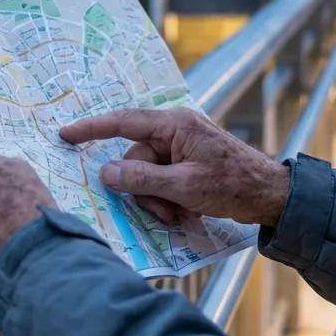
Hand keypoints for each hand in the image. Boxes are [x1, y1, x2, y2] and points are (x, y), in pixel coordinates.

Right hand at [60, 108, 289, 227]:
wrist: (270, 196)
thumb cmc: (232, 185)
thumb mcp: (183, 186)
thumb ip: (141, 179)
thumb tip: (105, 173)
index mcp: (174, 124)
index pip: (123, 122)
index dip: (92, 129)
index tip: (66, 135)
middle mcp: (175, 131)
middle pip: (135, 160)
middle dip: (145, 189)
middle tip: (166, 210)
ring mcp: (182, 147)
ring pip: (147, 175)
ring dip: (159, 199)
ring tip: (182, 213)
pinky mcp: (187, 163)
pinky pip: (162, 180)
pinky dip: (170, 198)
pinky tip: (189, 209)